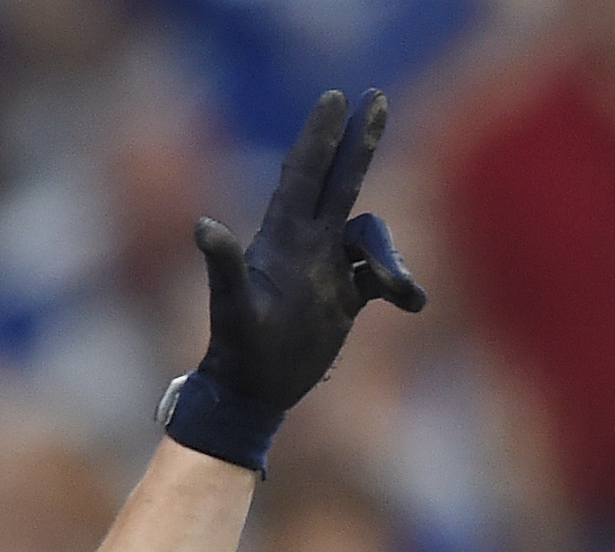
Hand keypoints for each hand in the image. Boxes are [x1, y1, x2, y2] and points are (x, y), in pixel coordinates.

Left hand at [186, 90, 425, 423]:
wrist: (254, 392)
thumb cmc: (239, 350)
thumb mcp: (232, 307)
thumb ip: (224, 266)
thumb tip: (203, 227)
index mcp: (281, 236)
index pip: (304, 172)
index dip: (320, 135)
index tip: (337, 97)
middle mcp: (307, 244)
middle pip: (339, 180)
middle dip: (358, 140)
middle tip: (377, 97)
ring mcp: (328, 268)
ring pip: (370, 236)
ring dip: (391, 255)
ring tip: (400, 292)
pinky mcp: (345, 298)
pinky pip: (382, 276)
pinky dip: (399, 283)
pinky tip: (412, 302)